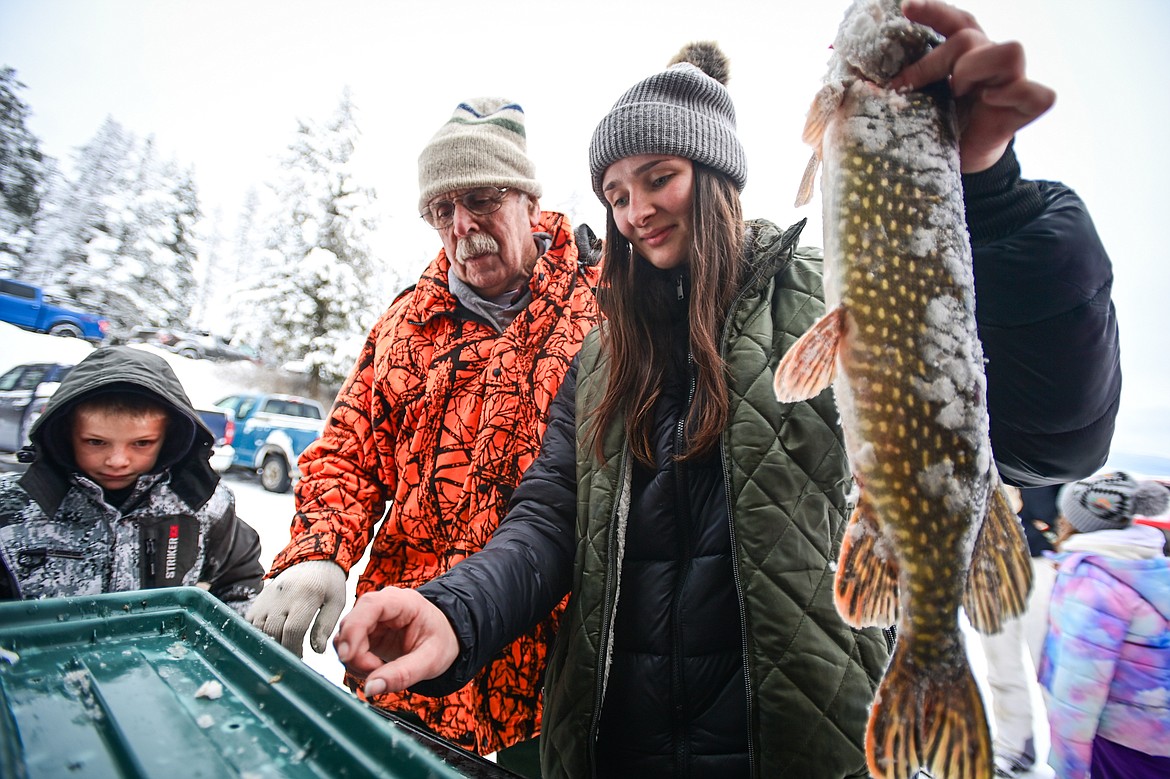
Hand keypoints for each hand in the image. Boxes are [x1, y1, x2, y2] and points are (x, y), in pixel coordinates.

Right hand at [246, 560, 345, 656]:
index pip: (293, 630)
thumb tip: (318, 651)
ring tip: (281, 649)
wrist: (312, 560)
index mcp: (306, 595)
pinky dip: (257, 635)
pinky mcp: (259, 599)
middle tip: (290, 658)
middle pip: (273, 631)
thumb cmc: (328, 585)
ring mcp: (268, 597)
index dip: (294, 649)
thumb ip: (326, 626)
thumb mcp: (336, 602)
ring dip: (268, 643)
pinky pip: (250, 623)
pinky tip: (270, 639)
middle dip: (281, 649)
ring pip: (259, 629)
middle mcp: (283, 595)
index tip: (299, 659)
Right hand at [334, 587, 459, 696]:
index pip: (369, 606)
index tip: (347, 656)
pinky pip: (348, 648)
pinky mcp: (366, 633)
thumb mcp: (430, 661)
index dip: (353, 629)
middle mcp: (382, 605)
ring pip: (344, 637)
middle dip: (356, 654)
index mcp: (403, 602)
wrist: (445, 638)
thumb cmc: (441, 641)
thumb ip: (402, 675)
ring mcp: (371, 618)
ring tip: (380, 671)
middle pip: (351, 624)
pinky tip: (375, 669)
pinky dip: (356, 663)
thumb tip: (371, 688)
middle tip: (376, 671)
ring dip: (355, 661)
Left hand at [892, 0, 1055, 172]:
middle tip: (913, 88)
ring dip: (975, 72)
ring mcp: (1011, 81)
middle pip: (971, 36)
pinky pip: (1037, 93)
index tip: (905, 9)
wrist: (958, 164)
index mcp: (964, 54)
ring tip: (960, 96)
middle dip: (936, 61)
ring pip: (1009, 52)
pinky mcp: (1026, 106)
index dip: (933, 11)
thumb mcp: (912, 107)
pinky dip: (1013, 97)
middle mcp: (989, 60)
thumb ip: (893, 93)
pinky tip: (992, 105)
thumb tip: (855, 92)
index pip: (955, 20)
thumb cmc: (934, 130)